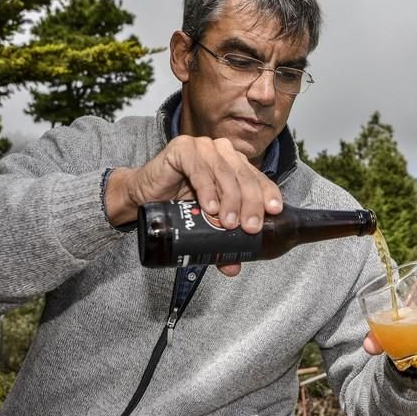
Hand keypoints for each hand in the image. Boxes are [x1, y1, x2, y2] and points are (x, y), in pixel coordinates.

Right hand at [105, 136, 282, 275]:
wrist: (143, 195)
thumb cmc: (178, 204)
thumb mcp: (205, 224)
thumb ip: (221, 242)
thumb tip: (233, 268)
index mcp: (236, 165)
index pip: (259, 178)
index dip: (267, 194)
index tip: (274, 212)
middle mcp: (223, 152)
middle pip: (244, 177)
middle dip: (249, 204)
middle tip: (249, 227)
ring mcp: (204, 147)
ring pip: (225, 173)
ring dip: (229, 199)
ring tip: (228, 223)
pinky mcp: (182, 148)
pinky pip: (199, 169)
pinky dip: (207, 189)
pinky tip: (210, 207)